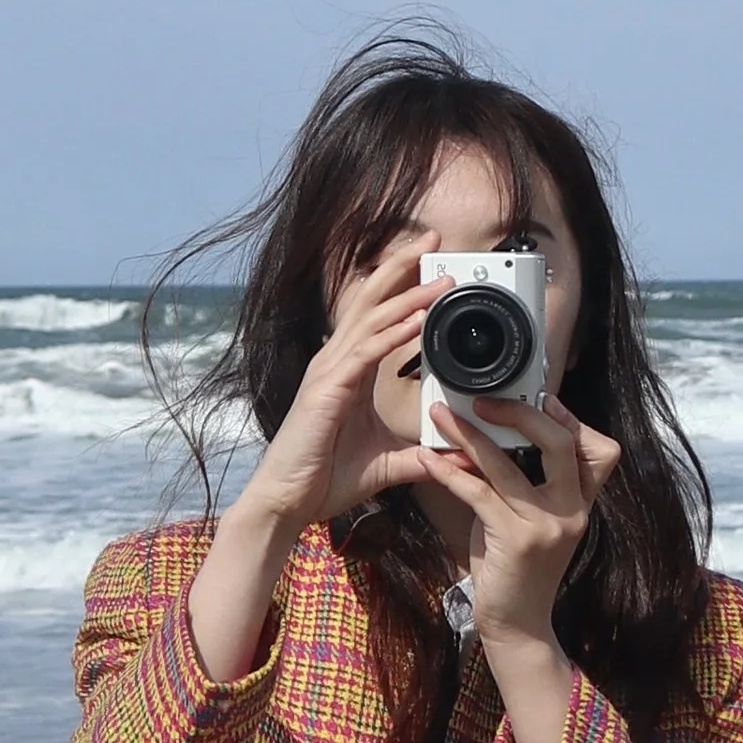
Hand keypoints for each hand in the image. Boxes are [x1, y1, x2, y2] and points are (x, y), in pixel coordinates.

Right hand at [231, 239, 447, 540]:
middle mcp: (336, 360)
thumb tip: (455, 456)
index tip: (432, 262)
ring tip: (441, 275)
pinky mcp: (328, 389)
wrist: (287, 503)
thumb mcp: (386, 463)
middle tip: (433, 239)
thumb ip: (419, 455)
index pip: (377, 314)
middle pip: (370, 298)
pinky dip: (394, 331)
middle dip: (402, 265)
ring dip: (409, 293)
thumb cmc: (324, 478)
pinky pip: (366, 351)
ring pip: (372, 318)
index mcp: (348, 369)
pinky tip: (419, 318)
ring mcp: (329, 372)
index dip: (402, 285)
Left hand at [421, 393, 621, 657]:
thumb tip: (491, 436)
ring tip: (441, 416)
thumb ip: (522, 482)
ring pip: (508, 465)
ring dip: (469, 435)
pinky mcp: (516, 540)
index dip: (572, 419)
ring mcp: (546, 526)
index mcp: (581, 503)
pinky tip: (427, 460)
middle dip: (521, 413)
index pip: (601, 450)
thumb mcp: (531, 520)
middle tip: (484, 399)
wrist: (517, 625)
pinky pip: (479, 493)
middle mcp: (572, 511)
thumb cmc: (516, 567)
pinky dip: (450, 472)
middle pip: (560, 443)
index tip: (542, 397)